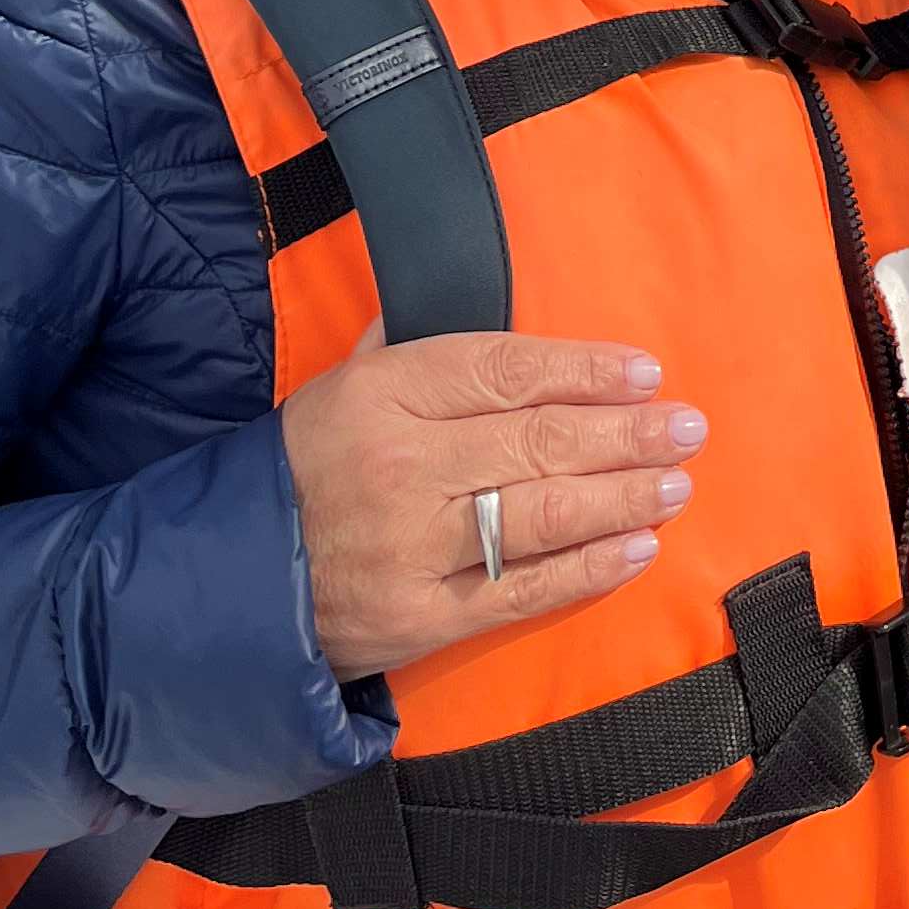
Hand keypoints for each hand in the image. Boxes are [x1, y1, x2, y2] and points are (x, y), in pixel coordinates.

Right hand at [280, 326, 705, 677]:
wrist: (220, 585)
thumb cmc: (297, 471)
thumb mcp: (339, 384)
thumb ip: (411, 345)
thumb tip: (468, 288)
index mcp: (385, 393)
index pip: (504, 370)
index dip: (582, 369)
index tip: (643, 371)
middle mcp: (405, 465)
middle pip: (538, 440)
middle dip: (625, 433)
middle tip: (688, 427)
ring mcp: (415, 546)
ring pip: (541, 513)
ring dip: (622, 495)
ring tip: (676, 480)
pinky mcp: (422, 619)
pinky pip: (521, 590)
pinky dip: (587, 569)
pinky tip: (636, 546)